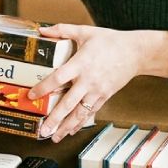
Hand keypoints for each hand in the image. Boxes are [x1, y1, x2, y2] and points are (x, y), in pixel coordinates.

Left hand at [29, 24, 167, 141]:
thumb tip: (42, 29)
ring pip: (80, 113)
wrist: (135, 52)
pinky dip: (80, 123)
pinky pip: (90, 113)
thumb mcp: (85, 31)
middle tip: (43, 130)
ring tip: (55, 137)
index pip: (58, 78)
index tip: (32, 96)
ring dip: (66, 126)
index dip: (44, 88)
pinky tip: (71, 131)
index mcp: (81, 64)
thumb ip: (62, 30)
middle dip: (55, 119)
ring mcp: (97, 91)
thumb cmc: (110, 41)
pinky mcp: (104, 96)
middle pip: (68, 103)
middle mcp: (88, 80)